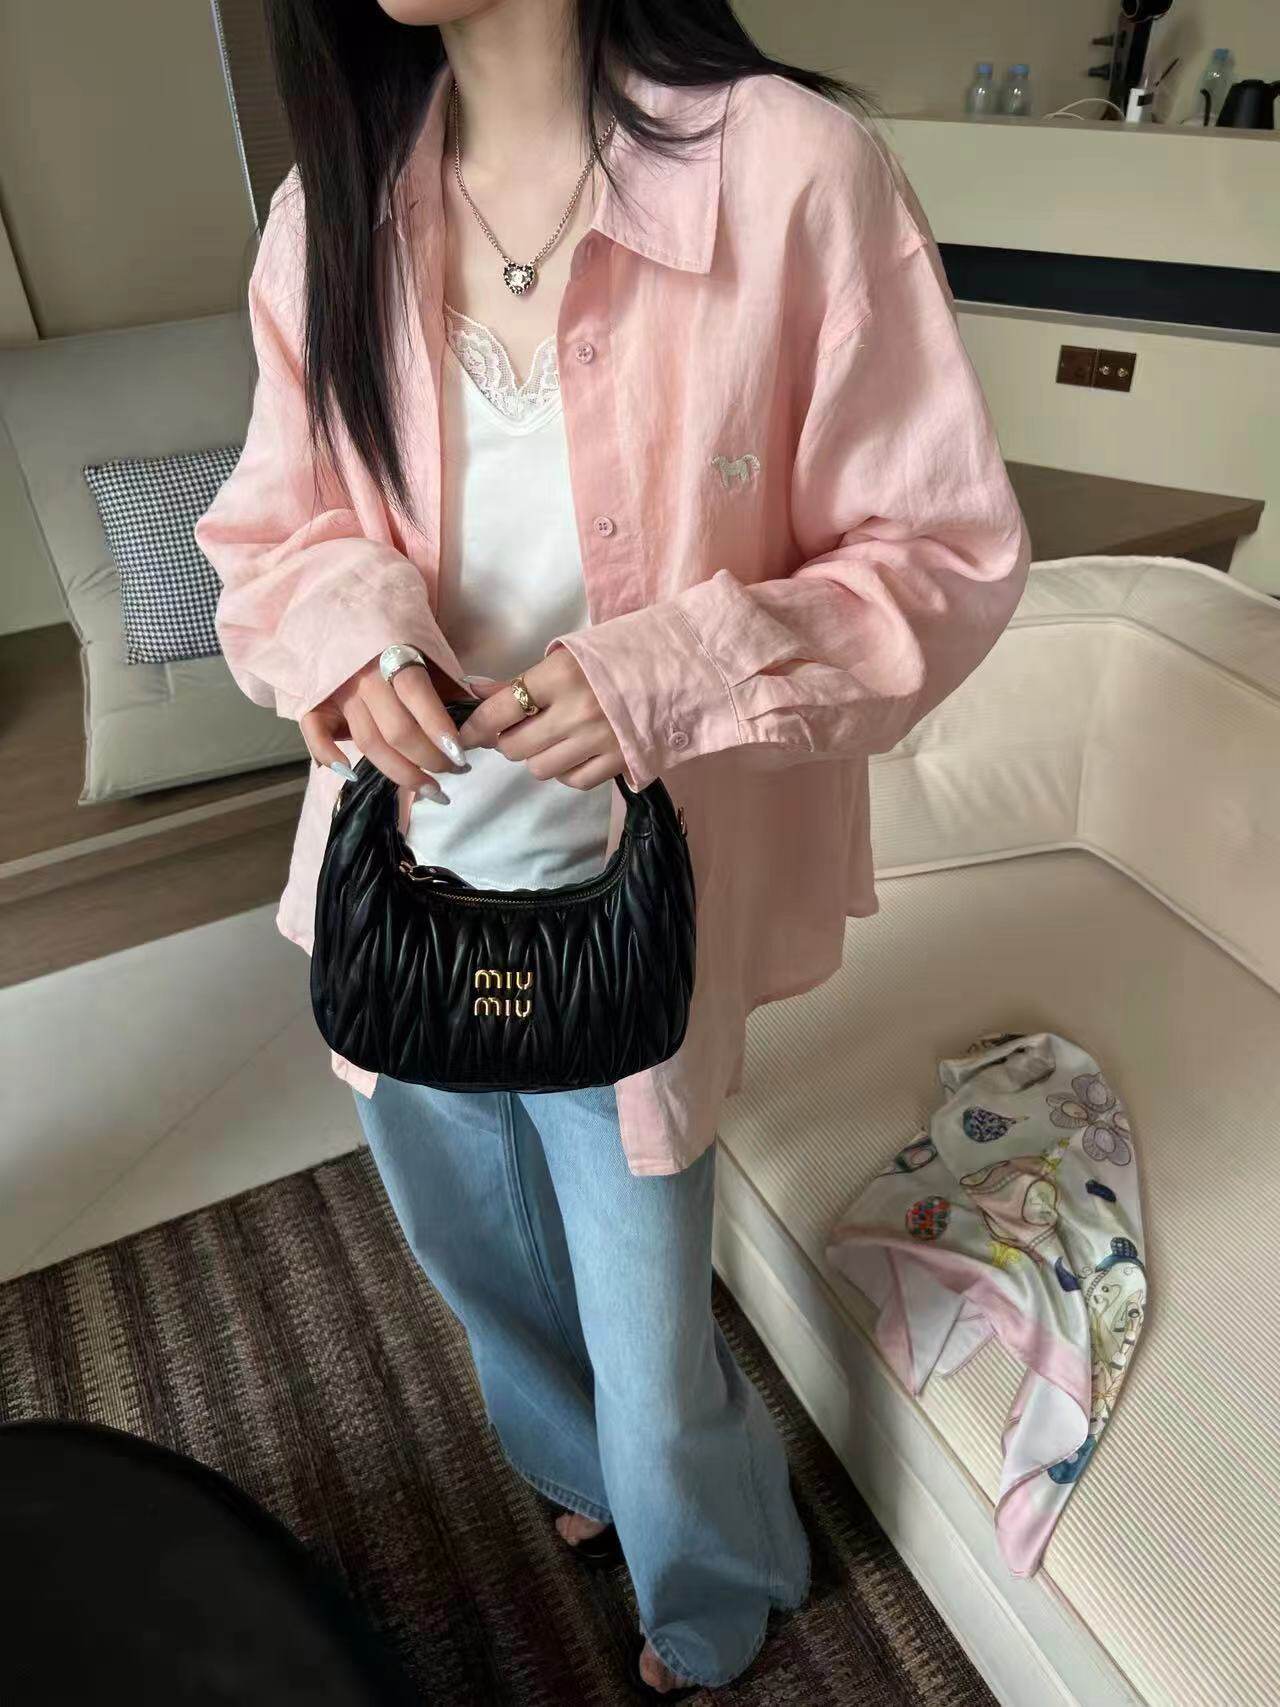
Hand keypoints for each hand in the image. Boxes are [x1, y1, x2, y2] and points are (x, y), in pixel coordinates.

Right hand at [300, 654, 467, 795]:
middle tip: (455, 772)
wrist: (349, 612)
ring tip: (432, 790)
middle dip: (430, 760)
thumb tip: (481, 724)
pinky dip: (328, 755)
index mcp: (393, 654)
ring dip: (401, 774)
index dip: (440, 731)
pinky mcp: (317, 701)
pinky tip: (352, 774)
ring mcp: (338, 690)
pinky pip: (314, 732)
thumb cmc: (399, 638)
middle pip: (396, 731)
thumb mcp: (429, 650)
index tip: (462, 757)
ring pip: (367, 743)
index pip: (417, 696)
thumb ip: (451, 686)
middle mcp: (363, 675)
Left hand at [458, 652, 622, 789]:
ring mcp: (599, 740)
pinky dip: (566, 771)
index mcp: (561, 675)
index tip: (466, 735)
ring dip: (537, 757)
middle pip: (515, 747)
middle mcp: (577, 711)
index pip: (500, 711)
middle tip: (518, 730)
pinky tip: (574, 753)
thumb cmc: (621, 653)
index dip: (476, 727)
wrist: (684, 667)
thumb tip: (476, 691)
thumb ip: (522, 679)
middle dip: (508, 741)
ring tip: (552, 739)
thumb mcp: (569, 655)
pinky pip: (574, 781)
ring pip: (540, 768)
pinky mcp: (619, 762)